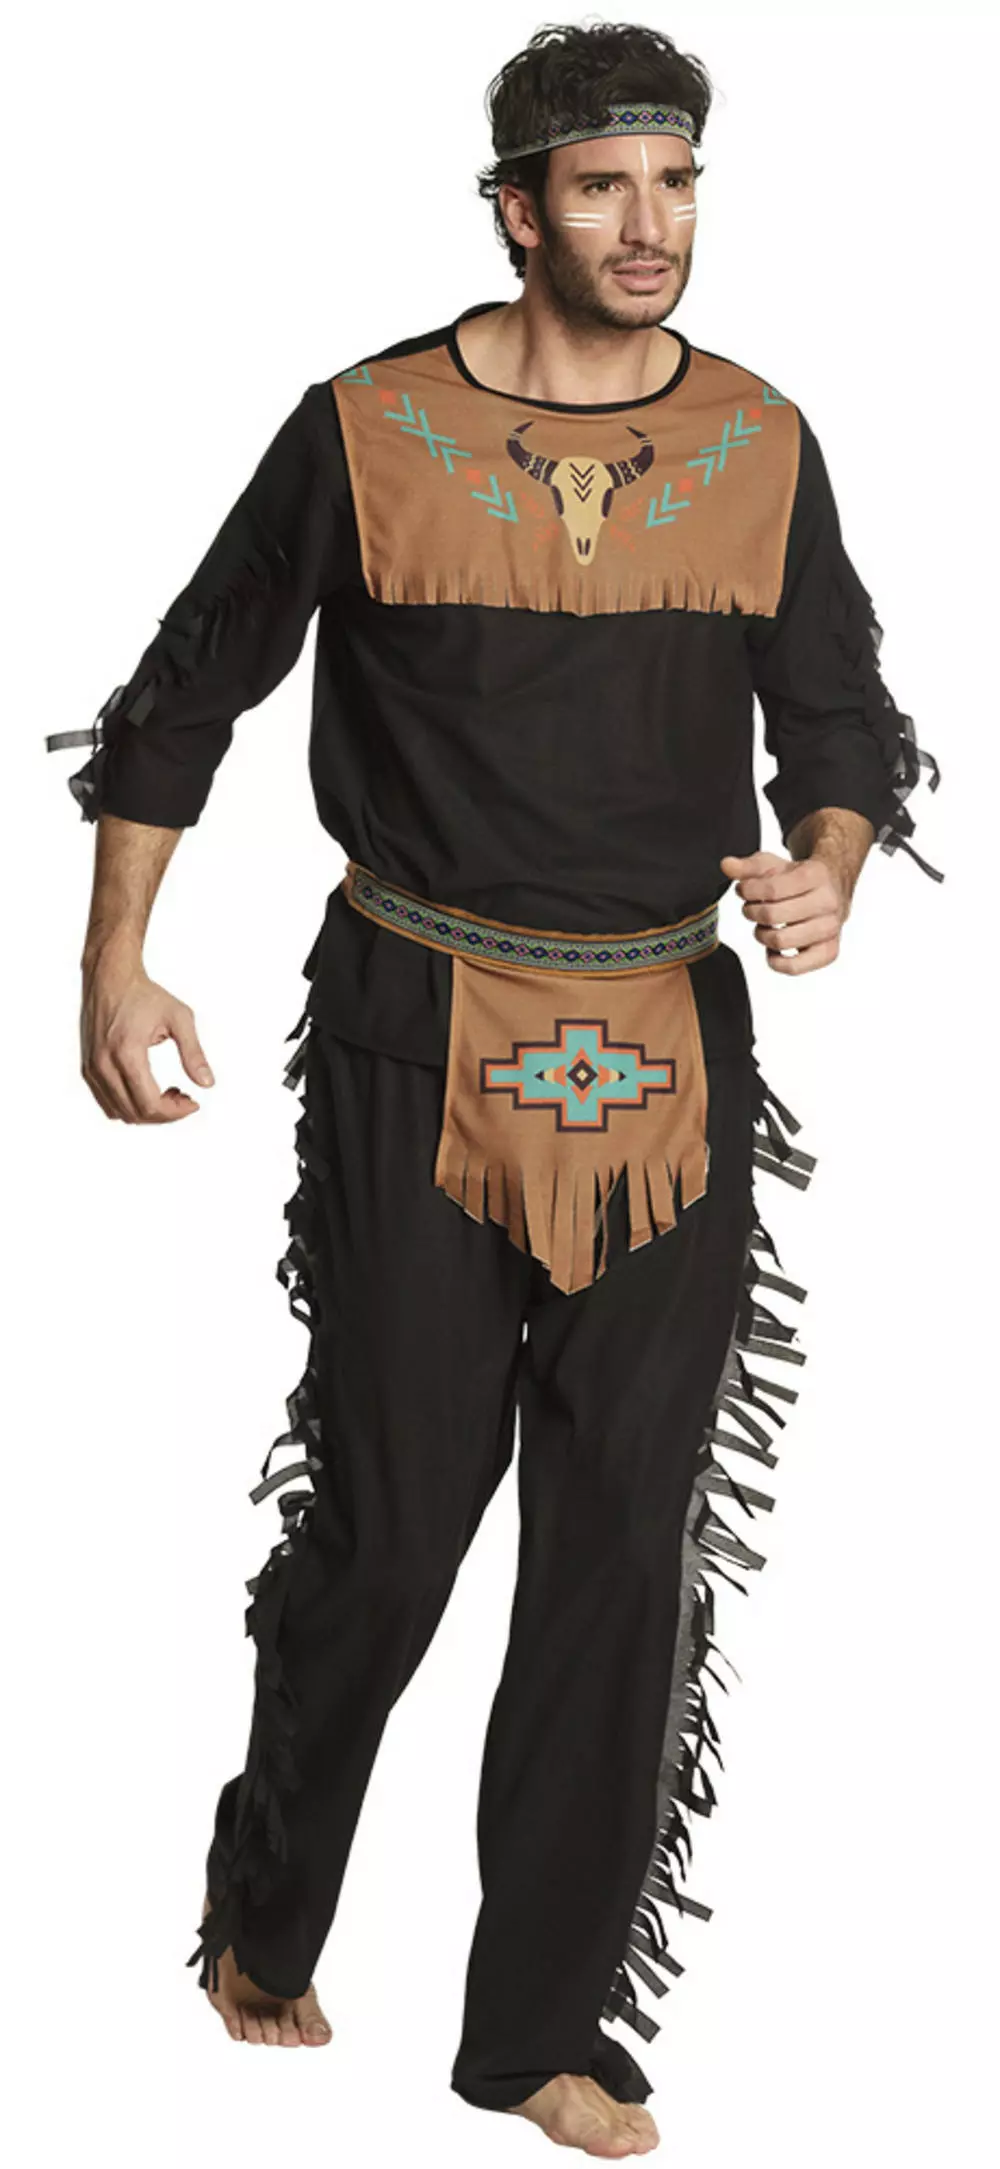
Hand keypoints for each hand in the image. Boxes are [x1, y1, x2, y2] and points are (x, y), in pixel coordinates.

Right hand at [81, 949, 214, 1121]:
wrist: (109, 977)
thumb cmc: (143, 994)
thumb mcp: (179, 1018)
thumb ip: (193, 1053)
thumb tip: (207, 1083)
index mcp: (127, 1052)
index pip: (150, 1104)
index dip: (175, 1112)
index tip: (193, 1103)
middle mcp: (104, 1064)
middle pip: (136, 1113)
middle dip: (165, 1114)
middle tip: (184, 1097)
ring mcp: (92, 1068)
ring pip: (120, 1113)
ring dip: (147, 1112)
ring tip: (168, 1093)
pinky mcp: (88, 1068)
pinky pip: (107, 1102)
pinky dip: (130, 1106)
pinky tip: (147, 1089)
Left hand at [720, 850, 849, 974]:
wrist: (830, 891)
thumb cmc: (797, 879)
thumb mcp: (773, 865)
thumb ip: (747, 866)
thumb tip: (726, 865)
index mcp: (816, 875)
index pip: (771, 890)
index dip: (748, 891)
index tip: (743, 890)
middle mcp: (828, 902)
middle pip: (772, 915)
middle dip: (752, 912)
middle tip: (752, 908)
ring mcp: (831, 928)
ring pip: (780, 941)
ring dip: (762, 935)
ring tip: (764, 926)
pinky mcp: (828, 951)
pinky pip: (794, 966)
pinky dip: (776, 961)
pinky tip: (773, 948)